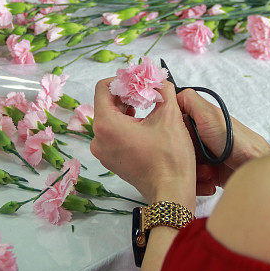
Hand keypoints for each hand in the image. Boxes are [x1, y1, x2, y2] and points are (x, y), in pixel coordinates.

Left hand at [90, 78, 196, 209]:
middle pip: (106, 103)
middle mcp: (98, 138)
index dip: (122, 80)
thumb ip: (164, 90)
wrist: (171, 192)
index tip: (139, 81)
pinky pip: (114, 135)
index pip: (103, 88)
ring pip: (111, 119)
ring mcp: (103, 152)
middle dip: (127, 94)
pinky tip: (146, 126)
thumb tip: (159, 78)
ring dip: (128, 110)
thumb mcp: (170, 116)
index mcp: (106, 125)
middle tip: (148, 92)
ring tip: (149, 109)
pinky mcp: (111, 160)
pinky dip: (127, 126)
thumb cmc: (169, 157)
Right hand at [176, 89, 269, 194]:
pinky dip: (198, 180)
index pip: (174, 123)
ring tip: (204, 170)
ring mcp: (204, 155)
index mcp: (199, 120)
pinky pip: (193, 178)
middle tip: (191, 156)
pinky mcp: (208, 172)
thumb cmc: (235, 141)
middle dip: (182, 154)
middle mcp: (200, 137)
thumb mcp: (209, 115)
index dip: (171, 131)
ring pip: (183, 163)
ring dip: (191, 169)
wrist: (251, 167)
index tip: (171, 136)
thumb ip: (190, 101)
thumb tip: (172, 93)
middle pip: (177, 146)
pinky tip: (208, 178)